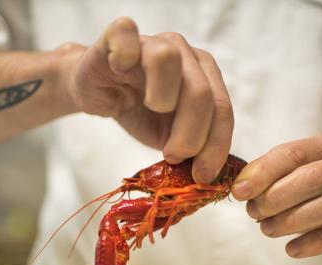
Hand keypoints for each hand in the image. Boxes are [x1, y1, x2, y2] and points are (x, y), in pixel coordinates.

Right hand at [59, 17, 232, 183]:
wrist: (98, 93)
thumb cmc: (139, 112)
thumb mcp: (171, 136)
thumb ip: (195, 147)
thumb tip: (211, 174)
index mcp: (204, 75)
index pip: (223, 110)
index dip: (216, 145)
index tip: (202, 175)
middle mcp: (184, 52)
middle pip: (201, 92)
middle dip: (191, 134)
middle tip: (173, 155)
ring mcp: (151, 41)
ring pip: (168, 59)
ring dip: (162, 97)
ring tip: (152, 110)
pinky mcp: (117, 37)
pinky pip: (125, 32)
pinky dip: (124, 53)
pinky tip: (120, 72)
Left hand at [232, 133, 321, 260]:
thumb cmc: (316, 195)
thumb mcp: (291, 179)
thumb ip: (267, 178)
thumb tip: (240, 188)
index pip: (295, 152)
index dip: (264, 172)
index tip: (239, 191)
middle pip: (316, 176)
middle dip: (279, 196)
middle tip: (254, 213)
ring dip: (294, 220)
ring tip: (268, 230)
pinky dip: (315, 243)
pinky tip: (292, 249)